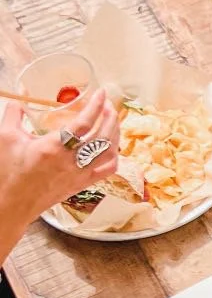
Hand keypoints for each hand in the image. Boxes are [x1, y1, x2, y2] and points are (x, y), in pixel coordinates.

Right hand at [0, 90, 118, 224]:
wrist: (12, 205)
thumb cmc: (7, 173)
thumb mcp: (5, 138)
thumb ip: (13, 115)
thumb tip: (18, 101)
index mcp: (54, 147)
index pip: (84, 123)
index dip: (96, 106)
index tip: (102, 93)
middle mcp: (72, 162)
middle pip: (103, 137)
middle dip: (110, 118)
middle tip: (109, 105)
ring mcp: (80, 175)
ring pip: (109, 153)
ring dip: (114, 134)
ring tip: (112, 121)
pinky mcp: (82, 185)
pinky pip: (107, 170)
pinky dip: (114, 156)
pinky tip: (112, 147)